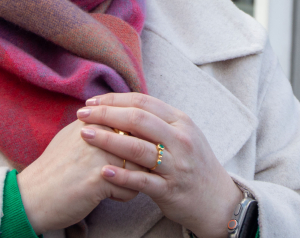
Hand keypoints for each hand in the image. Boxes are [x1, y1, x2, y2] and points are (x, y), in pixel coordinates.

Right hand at [17, 118, 142, 234]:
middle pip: (142, 147)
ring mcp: (100, 154)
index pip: (135, 126)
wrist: (33, 195)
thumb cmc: (56, 167)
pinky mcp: (100, 179)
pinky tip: (105, 195)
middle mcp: (100, 133)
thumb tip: (122, 118)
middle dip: (139, 162)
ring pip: (141, 168)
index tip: (121, 156)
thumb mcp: (73, 135)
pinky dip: (123, 196)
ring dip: (133, 180)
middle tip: (122, 172)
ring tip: (113, 184)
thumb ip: (97, 124)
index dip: (135, 145)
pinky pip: (132, 188)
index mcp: (95, 120)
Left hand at [76, 93, 242, 237]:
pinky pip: (142, 180)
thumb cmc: (193, 164)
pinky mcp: (170, 190)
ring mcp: (176, 165)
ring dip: (108, 140)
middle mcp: (180, 140)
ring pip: (138, 148)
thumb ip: (157, 121)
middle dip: (106, 115)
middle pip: (138, 120)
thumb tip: (123, 105)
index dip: (114, 100)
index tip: (92, 102)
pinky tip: (103, 171)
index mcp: (181, 121)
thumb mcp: (182, 135)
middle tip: (82, 115)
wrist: (217, 200)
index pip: (143, 102)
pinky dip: (122, 175)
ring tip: (85, 135)